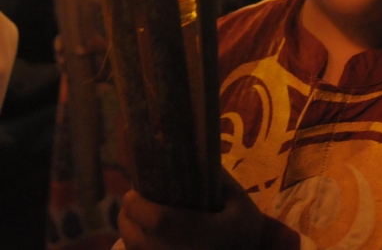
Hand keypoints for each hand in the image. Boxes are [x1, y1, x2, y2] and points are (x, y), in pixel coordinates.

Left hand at [118, 168, 267, 249]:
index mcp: (208, 233)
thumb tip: (187, 150)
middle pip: (141, 240)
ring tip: (134, 216)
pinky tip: (145, 237)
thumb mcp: (236, 196)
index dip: (140, 206)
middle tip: (131, 200)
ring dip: (129, 234)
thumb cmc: (245, 226)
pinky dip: (139, 248)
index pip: (162, 221)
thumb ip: (212, 175)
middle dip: (128, 218)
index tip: (133, 191)